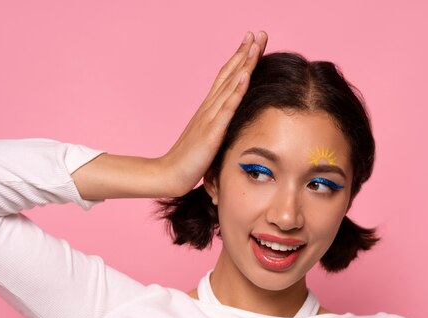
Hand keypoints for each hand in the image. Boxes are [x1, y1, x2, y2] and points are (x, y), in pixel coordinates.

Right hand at [161, 31, 267, 196]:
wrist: (169, 175)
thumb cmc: (190, 161)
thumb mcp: (209, 139)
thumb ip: (220, 127)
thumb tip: (232, 123)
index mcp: (209, 109)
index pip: (227, 77)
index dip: (240, 58)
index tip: (253, 41)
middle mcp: (209, 108)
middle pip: (229, 73)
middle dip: (245, 52)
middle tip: (258, 32)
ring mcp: (209, 118)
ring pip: (229, 85)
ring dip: (244, 63)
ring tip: (255, 44)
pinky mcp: (211, 133)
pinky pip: (226, 108)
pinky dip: (237, 90)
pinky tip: (246, 75)